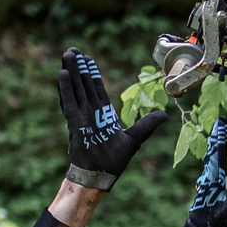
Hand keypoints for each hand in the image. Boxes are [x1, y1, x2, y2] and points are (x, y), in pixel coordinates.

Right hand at [58, 47, 164, 189]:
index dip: (92, 74)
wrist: (100, 175)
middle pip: (83, 85)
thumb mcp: (135, 138)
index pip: (96, 90)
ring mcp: (81, 117)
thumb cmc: (114, 161)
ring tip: (67, 54)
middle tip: (73, 51)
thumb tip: (164, 115)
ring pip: (75, 89)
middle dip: (79, 68)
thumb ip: (147, 125)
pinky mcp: (75, 123)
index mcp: (102, 114)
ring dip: (71, 72)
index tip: (89, 59)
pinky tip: (62, 74)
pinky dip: (66, 89)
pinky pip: (69, 103)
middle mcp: (90, 112)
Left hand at [178, 117, 226, 226]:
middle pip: (212, 152)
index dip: (221, 136)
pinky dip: (212, 159)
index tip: (222, 120)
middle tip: (219, 120)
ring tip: (216, 134)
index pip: (218, 153)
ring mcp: (207, 184)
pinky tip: (213, 160)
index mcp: (213, 180)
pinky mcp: (207, 190)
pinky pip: (210, 169)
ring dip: (214, 145)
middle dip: (217, 136)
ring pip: (210, 160)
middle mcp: (209, 179)